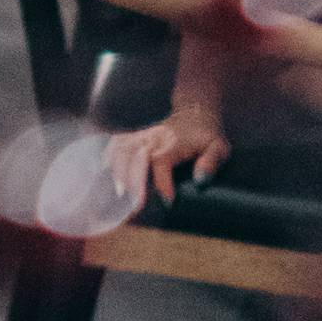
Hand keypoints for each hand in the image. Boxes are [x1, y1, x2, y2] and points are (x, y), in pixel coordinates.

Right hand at [106, 104, 228, 206]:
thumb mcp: (219, 147)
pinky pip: (117, 145)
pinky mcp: (136, 137)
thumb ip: (211, 162)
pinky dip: (108, 157)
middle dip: (132, 181)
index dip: (162, 181)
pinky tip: (103, 172)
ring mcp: (142, 136)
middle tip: (134, 207)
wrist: (194, 113)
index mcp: (174, 142)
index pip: (161, 160)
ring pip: (122, 149)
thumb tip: (201, 181)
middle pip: (135, 156)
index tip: (168, 201)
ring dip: (116, 171)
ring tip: (118, 195)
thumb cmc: (206, 136)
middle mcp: (154, 138)